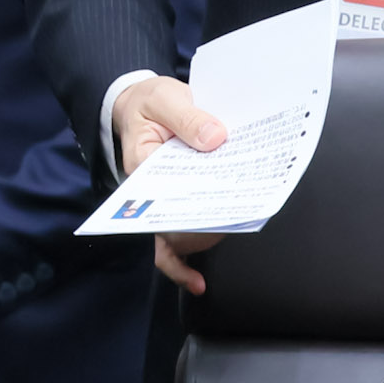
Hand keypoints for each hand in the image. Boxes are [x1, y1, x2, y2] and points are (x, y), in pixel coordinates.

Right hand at [112, 77, 230, 295]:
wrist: (143, 103)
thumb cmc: (150, 103)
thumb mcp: (165, 99)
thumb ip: (188, 117)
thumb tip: (215, 138)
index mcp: (142, 165)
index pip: (162, 196)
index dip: (188, 209)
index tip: (214, 214)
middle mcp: (150, 192)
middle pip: (174, 223)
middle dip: (205, 226)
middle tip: (239, 218)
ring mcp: (164, 201)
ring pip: (178, 237)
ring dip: (208, 236)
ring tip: (241, 227)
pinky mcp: (178, 201)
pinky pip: (176, 242)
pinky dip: (183, 266)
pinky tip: (198, 284)